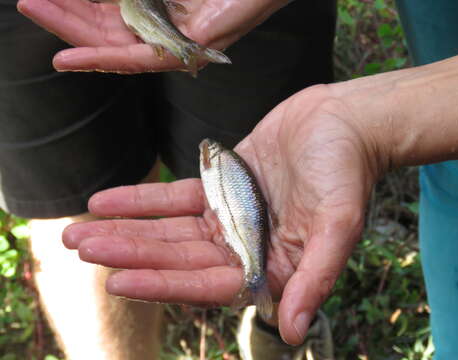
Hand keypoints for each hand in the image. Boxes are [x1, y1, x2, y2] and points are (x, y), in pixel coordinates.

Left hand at [17, 0, 288, 72]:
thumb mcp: (221, 25)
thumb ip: (193, 43)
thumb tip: (156, 53)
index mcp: (181, 49)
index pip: (130, 57)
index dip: (96, 58)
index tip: (63, 60)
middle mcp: (164, 33)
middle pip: (108, 35)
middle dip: (69, 23)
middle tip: (32, 5)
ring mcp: (159, 12)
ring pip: (107, 14)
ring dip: (72, 6)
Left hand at [62, 83, 385, 344]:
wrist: (344, 122)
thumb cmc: (349, 171)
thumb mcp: (340, 224)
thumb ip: (316, 276)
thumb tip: (293, 332)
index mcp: (270, 264)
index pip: (207, 283)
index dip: (163, 283)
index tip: (117, 279)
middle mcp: (245, 245)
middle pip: (177, 256)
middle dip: (129, 252)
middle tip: (80, 248)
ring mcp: (229, 215)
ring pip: (169, 228)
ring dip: (126, 228)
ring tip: (79, 230)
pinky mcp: (221, 184)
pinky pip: (175, 196)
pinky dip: (142, 199)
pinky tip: (106, 200)